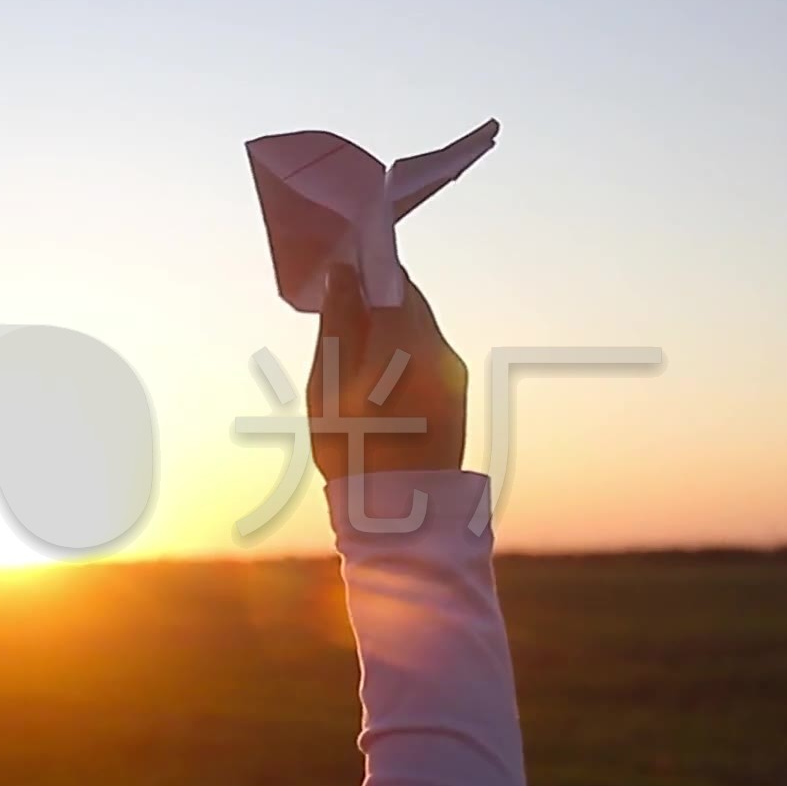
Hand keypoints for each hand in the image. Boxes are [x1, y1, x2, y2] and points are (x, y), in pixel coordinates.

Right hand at [306, 268, 467, 480]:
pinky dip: (402, 354)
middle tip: (339, 320)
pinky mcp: (457, 390)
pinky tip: (378, 382)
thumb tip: (343, 273)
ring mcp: (453, 372)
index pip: (393, 281)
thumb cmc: (353, 452)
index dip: (365, 272)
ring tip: (354, 361)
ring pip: (417, 327)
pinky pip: (427, 353)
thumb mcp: (328, 388)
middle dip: (374, 302)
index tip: (339, 278)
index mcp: (406, 346)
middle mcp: (439, 351)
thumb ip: (338, 325)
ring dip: (388, 330)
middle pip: (408, 302)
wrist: (403, 513)